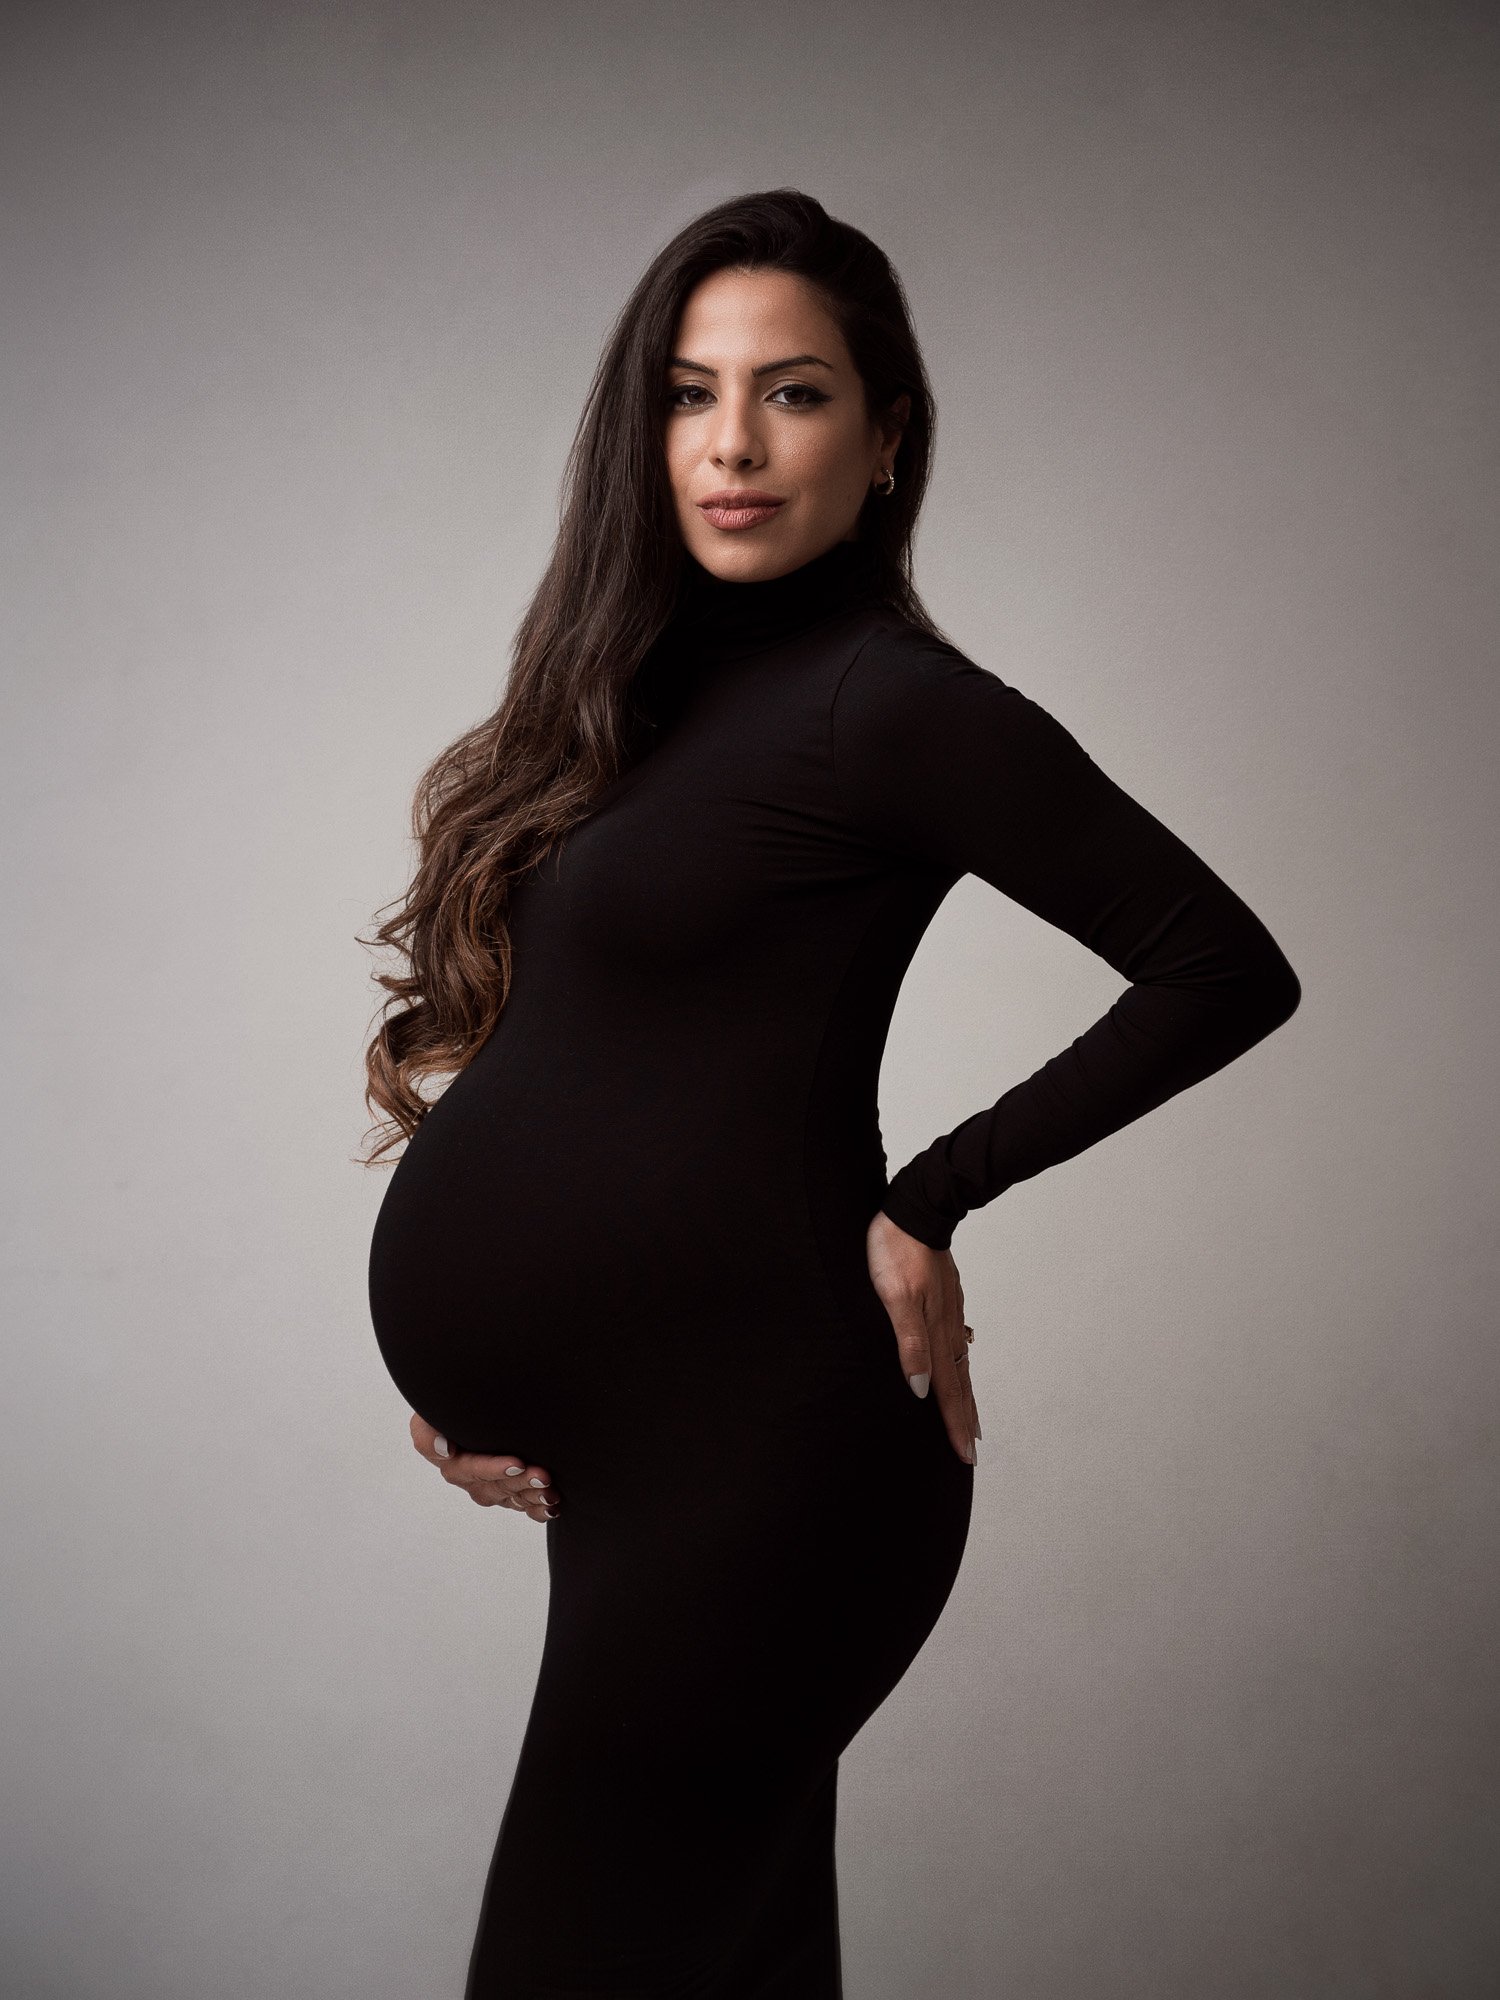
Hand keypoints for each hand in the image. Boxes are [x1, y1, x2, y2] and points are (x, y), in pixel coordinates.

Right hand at [408, 1412, 560, 1521]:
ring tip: (552, 1492)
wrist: (474, 1407)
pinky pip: (521, 1507)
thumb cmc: (451, 1407)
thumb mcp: (429, 1416)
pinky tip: (552, 1508)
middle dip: (521, 1482)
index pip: (471, 1468)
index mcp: (451, 1462)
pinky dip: (537, 1509)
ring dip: (532, 1496)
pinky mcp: (507, 1491)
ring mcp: (490, 1486)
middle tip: (544, 1476)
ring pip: (511, 1498)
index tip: (517, 1464)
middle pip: (496, 1487)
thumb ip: (427, 1434)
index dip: (494, 1469)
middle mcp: (470, 1478)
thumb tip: (445, 1450)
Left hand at [866, 1212, 981, 1465]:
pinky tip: (961, 1353)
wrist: (913, 1208)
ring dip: (963, 1392)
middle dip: (964, 1417)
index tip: (964, 1455)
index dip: (954, 1423)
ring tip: (969, 1415)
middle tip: (971, 1450)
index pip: (948, 1388)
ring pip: (958, 1361)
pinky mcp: (944, 1295)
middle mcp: (947, 1324)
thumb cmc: (895, 1250)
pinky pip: (954, 1337)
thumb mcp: (894, 1298)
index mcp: (936, 1330)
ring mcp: (948, 1309)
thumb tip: (922, 1388)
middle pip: (959, 1380)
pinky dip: (958, 1357)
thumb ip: (909, 1342)